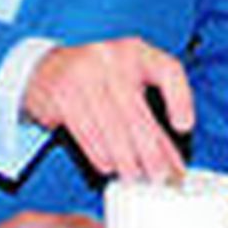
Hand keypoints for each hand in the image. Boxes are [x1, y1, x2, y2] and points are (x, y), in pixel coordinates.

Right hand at [22, 38, 193, 180]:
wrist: (43, 68)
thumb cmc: (96, 79)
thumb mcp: (126, 84)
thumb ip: (150, 118)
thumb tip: (173, 163)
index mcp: (136, 51)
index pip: (168, 69)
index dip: (181, 99)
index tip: (184, 127)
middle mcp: (111, 58)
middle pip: (137, 112)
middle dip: (150, 151)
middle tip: (159, 176)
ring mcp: (84, 73)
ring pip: (112, 126)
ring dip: (126, 159)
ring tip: (134, 176)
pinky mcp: (62, 93)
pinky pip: (86, 130)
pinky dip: (100, 153)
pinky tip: (108, 166)